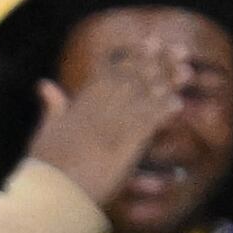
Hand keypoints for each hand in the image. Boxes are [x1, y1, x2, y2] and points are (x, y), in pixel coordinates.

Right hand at [26, 38, 190, 210]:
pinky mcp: (126, 142)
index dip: (134, 55)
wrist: (52, 189)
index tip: (151, 43)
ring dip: (169, 82)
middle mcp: (99, 107)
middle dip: (159, 61)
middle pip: (134, 77)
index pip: (112, 71)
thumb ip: (52, 106)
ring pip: (146, 95)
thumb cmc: (45, 165)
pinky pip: (149, 121)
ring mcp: (113, 123)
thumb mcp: (45, 130)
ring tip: (187, 72)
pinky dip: (164, 111)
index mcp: (81, 102)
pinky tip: (178, 105)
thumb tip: (45, 83)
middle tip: (180, 49)